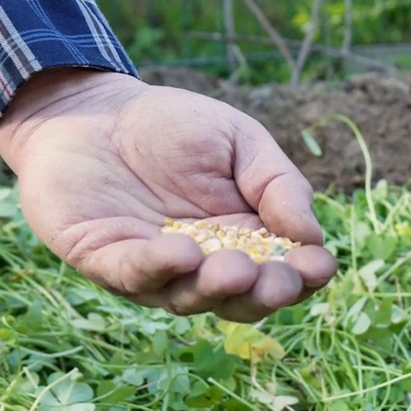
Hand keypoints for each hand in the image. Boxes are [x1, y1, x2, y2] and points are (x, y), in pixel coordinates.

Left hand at [0, 68, 338, 321]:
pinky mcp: (106, 262)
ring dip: (215, 289)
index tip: (318, 265)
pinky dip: (160, 269)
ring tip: (234, 269)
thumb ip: (277, 184)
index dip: (304, 277)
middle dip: (264, 295)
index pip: (285, 274)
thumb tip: (312, 236)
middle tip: (278, 280)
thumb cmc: (172, 126)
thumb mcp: (239, 141)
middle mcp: (205, 267)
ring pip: (191, 299)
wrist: (91, 109)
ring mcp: (156, 271)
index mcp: (246, 239)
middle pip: (243, 301)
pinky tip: (183, 252)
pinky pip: (135, 276)